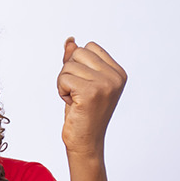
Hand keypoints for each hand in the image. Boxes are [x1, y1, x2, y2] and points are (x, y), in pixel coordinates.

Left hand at [57, 37, 126, 155]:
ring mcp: (105, 84)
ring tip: (75, 99)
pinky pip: (63, 78)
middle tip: (77, 92)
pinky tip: (72, 104)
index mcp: (118, 72)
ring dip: (64, 83)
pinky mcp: (91, 92)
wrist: (85, 140)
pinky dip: (61, 91)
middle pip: (78, 53)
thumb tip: (70, 40)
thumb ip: (76, 60)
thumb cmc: (82, 112)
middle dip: (69, 72)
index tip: (84, 84)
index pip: (89, 47)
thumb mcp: (81, 81)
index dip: (78, 64)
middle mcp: (115, 76)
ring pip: (68, 66)